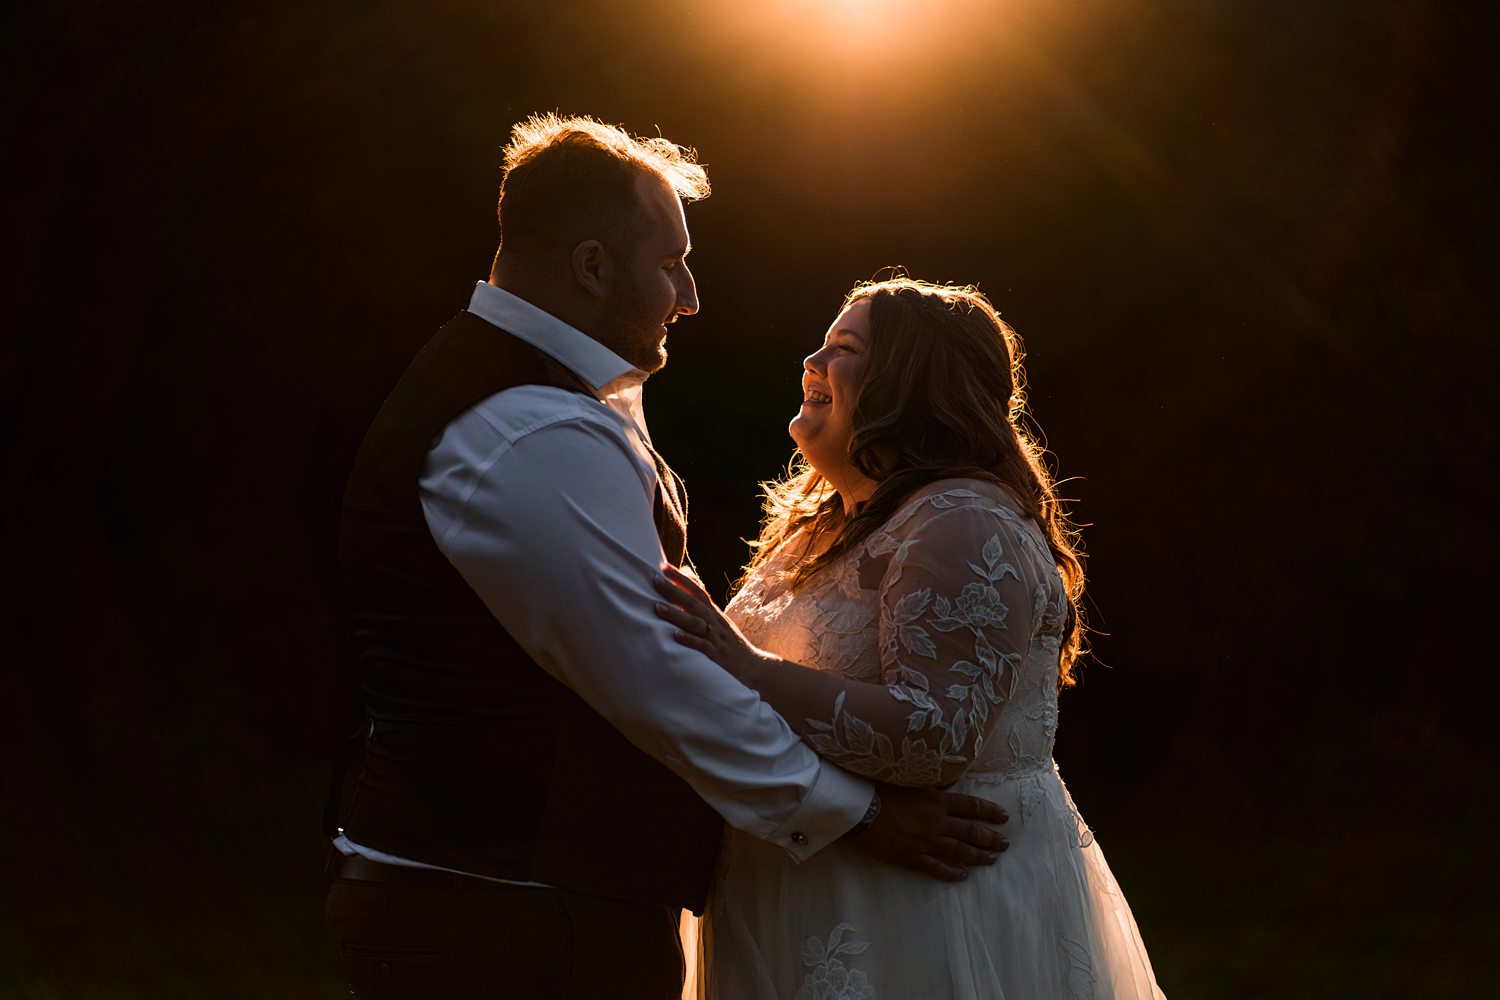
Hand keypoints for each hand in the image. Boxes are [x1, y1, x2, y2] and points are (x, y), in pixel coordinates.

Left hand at [653, 565, 770, 681]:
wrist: (753, 665)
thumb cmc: (729, 642)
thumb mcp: (718, 620)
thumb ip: (702, 602)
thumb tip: (688, 577)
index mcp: (714, 613)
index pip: (697, 590)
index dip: (681, 578)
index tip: (664, 566)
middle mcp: (715, 622)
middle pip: (693, 603)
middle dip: (674, 591)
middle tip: (655, 580)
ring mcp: (716, 637)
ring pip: (695, 623)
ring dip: (676, 614)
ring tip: (657, 607)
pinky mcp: (717, 654)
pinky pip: (702, 646)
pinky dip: (689, 640)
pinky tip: (676, 635)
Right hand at [851, 783, 1007, 881]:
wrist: (860, 809)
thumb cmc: (882, 790)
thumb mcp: (911, 781)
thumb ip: (932, 785)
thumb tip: (950, 782)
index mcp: (937, 801)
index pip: (971, 806)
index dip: (989, 812)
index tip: (1004, 817)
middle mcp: (937, 822)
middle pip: (971, 831)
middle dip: (991, 838)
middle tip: (1005, 844)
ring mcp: (926, 842)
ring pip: (959, 851)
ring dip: (978, 856)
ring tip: (991, 859)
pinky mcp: (912, 857)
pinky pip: (937, 868)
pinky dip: (952, 873)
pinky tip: (963, 876)